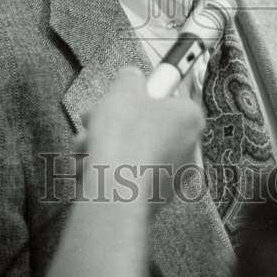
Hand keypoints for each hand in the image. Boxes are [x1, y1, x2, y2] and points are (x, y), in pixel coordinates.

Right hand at [74, 67, 204, 205]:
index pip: (170, 97)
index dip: (142, 95)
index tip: (125, 96)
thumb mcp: (124, 88)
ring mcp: (171, 177)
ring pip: (132, 151)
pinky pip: (127, 176)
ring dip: (104, 145)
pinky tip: (88, 166)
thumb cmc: (124, 136)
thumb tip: (131, 78)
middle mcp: (188, 149)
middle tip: (94, 119)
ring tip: (86, 146)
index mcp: (190, 118)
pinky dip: (107, 170)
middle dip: (114, 122)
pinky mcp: (152, 198)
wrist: (114, 190)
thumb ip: (130, 78)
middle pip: (146, 126)